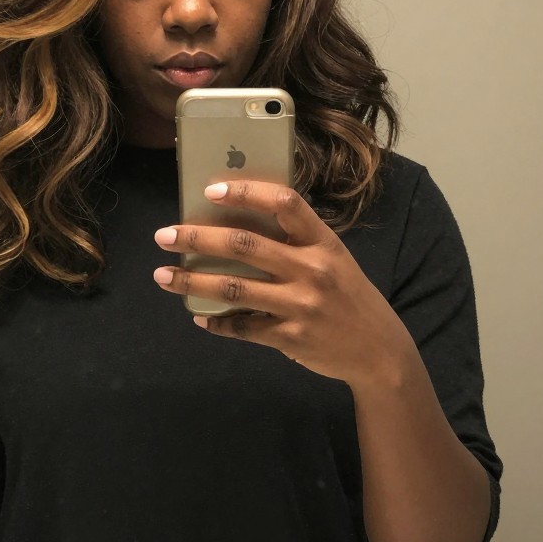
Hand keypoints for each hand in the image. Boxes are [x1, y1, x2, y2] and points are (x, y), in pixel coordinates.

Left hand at [152, 179, 414, 389]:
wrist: (379, 351)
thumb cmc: (348, 297)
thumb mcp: (334, 260)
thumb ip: (296, 243)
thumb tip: (237, 225)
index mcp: (323, 242)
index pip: (284, 203)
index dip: (245, 192)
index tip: (210, 190)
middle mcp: (312, 270)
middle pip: (244, 245)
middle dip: (197, 237)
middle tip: (164, 235)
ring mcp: (301, 305)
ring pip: (234, 287)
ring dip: (192, 280)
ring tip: (163, 276)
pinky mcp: (291, 337)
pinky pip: (243, 327)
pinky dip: (217, 322)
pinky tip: (199, 316)